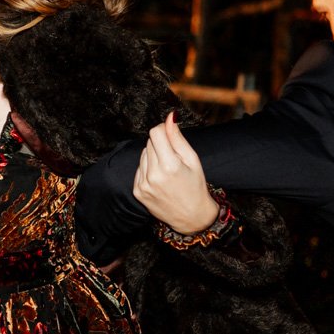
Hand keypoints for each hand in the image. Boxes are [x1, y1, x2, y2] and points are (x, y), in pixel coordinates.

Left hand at [132, 112, 218, 232]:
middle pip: (149, 143)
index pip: (155, 133)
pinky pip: (139, 169)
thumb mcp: (192, 159)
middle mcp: (153, 175)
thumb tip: (169, 117)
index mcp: (169, 166)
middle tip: (173, 157)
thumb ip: (177, 138)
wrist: (191, 216)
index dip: (162, 129)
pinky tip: (160, 179)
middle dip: (160, 144)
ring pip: (143, 155)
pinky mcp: (137, 191)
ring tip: (167, 170)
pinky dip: (148, 169)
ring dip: (153, 157)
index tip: (169, 133)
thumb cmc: (195, 185)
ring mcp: (143, 184)